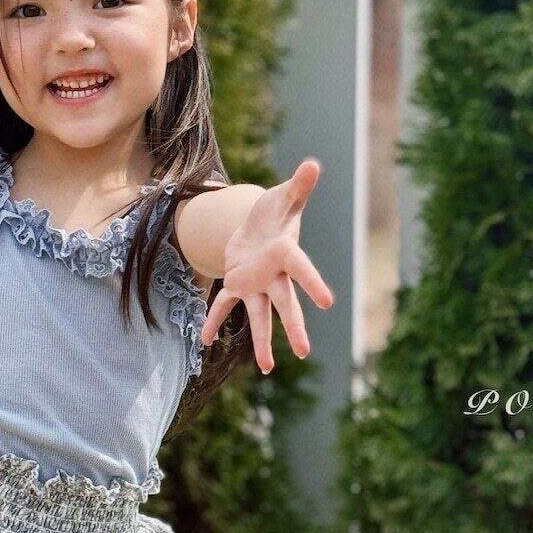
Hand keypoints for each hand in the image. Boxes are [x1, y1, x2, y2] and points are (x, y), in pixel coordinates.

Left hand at [199, 159, 334, 373]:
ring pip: (260, 315)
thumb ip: (299, 186)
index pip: (301, 268)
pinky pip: (225, 303)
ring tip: (267, 367)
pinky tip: (205, 341)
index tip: (327, 302)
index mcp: (286, 254)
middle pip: (285, 303)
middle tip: (304, 352)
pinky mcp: (238, 284)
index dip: (313, 283)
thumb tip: (313, 165)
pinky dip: (214, 319)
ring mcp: (256, 283)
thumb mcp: (285, 196)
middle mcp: (274, 275)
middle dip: (293, 327)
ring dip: (261, 341)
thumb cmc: (276, 210)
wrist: (259, 222)